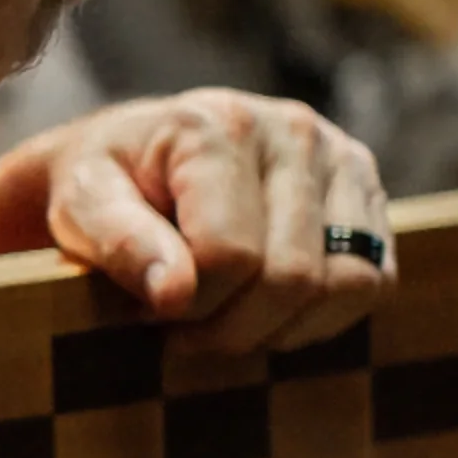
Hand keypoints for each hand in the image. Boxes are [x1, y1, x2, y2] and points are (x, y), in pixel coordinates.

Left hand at [41, 90, 392, 352]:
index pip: (230, 255)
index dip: (188, 308)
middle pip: (292, 277)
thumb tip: (176, 295)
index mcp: (218, 127)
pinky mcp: (365, 191)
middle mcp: (292, 131)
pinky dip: (321, 317)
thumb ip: (121, 243)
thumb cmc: (104, 182)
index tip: (149, 312)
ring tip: (224, 321)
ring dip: (281, 329)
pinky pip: (374, 281)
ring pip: (347, 284)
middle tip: (183, 331)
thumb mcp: (83, 203)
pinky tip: (265, 312)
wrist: (132, 155)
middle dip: (231, 327)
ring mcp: (340, 157)